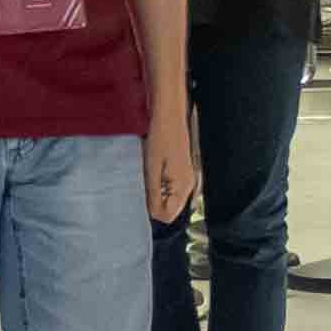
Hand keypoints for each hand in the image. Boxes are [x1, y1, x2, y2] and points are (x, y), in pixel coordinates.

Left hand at [144, 96, 195, 224]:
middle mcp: (188, 185)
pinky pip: (168, 188)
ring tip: (148, 175)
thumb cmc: (160, 138)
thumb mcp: (152, 170)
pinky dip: (158, 184)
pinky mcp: (181, 172)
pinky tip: (152, 171)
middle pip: (169, 209)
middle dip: (154, 202)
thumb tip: (152, 215)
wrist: (168, 115)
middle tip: (144, 183)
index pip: (167, 215)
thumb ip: (153, 195)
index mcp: (184, 187)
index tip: (142, 194)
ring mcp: (186, 178)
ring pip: (168, 198)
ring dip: (155, 192)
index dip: (152, 209)